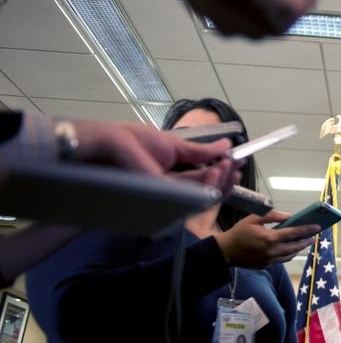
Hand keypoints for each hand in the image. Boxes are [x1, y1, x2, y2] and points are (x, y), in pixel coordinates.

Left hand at [72, 119, 235, 189]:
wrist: (100, 144)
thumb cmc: (127, 141)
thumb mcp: (170, 144)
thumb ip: (199, 151)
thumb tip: (226, 145)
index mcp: (172, 172)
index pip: (204, 176)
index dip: (223, 171)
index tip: (238, 161)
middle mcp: (169, 187)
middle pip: (206, 189)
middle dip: (225, 178)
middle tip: (237, 165)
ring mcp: (163, 196)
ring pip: (200, 197)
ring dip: (219, 182)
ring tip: (227, 166)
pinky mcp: (157, 201)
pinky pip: (187, 201)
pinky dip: (205, 190)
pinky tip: (216, 175)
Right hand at [214, 210, 319, 268]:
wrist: (225, 252)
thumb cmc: (239, 232)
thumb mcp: (253, 218)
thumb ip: (272, 216)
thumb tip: (288, 216)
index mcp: (270, 238)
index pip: (293, 233)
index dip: (307, 229)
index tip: (317, 226)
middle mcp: (272, 251)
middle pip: (295, 246)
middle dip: (306, 240)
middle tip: (314, 236)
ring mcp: (269, 260)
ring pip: (290, 255)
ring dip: (298, 249)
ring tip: (304, 242)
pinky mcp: (265, 266)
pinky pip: (281, 260)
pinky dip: (287, 254)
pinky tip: (289, 249)